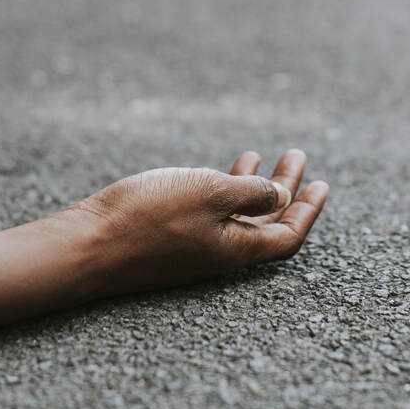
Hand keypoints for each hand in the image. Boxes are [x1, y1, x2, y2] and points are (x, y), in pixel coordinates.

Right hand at [57, 150, 328, 297]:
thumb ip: (251, 193)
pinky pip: (211, 212)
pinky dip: (224, 188)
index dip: (308, 210)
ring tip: (264, 156)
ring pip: (237, 215)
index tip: (322, 184)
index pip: (288, 234)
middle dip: (285, 189)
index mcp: (237, 249)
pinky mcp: (170, 236)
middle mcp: (220, 252)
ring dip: (255, 185)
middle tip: (297, 158)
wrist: (87, 243)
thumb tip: (280, 196)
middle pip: (266, 222)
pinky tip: (221, 168)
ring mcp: (194, 245)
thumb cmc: (148, 216)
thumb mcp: (210, 193)